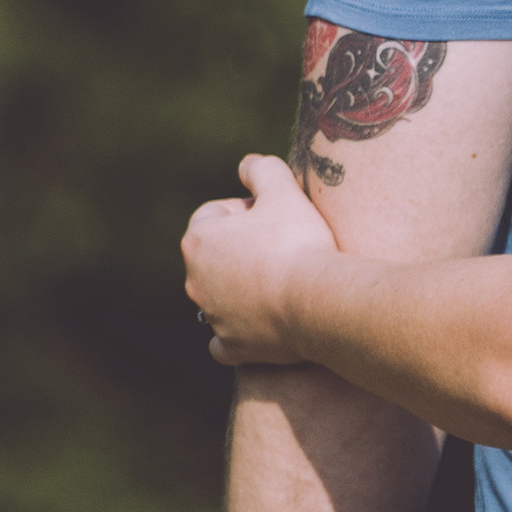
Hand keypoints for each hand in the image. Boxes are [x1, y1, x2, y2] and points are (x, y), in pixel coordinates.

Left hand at [185, 154, 339, 361]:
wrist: (316, 301)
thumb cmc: (297, 242)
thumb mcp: (283, 189)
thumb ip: (262, 169)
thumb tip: (247, 165)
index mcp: (198, 240)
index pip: (215, 213)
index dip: (247, 209)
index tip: (276, 216)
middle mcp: (195, 281)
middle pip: (216, 255)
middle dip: (243, 249)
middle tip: (283, 245)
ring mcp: (212, 317)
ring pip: (219, 297)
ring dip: (243, 288)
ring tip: (283, 282)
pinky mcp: (231, 346)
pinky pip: (224, 341)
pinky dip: (237, 333)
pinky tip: (258, 325)